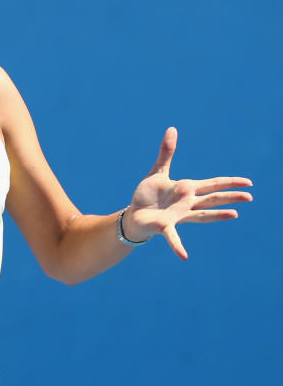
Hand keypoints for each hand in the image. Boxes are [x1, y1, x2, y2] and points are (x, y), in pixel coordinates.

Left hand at [125, 127, 252, 259]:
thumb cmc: (149, 195)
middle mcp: (186, 204)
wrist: (135, 214)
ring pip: (201, 215)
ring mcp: (178, 216)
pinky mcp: (165, 226)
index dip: (228, 182)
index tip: (248, 182)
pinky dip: (177, 246)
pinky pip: (172, 237)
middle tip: (250, 196)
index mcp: (186, 189)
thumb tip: (172, 128)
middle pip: (212, 199)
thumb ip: (166, 152)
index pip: (211, 185)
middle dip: (229, 197)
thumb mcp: (157, 172)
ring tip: (234, 214)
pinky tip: (184, 256)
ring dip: (217, 215)